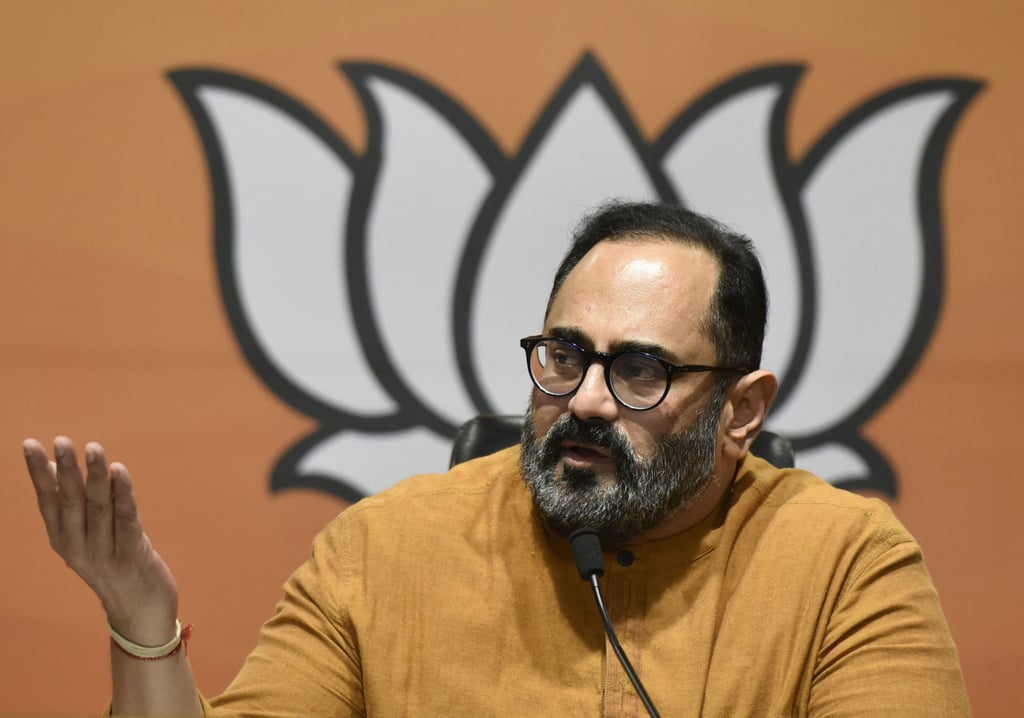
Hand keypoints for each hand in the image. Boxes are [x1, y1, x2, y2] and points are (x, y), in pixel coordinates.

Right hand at [23, 436, 179, 645]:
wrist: (141, 612)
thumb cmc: (116, 565)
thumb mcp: (88, 537)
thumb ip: (74, 506)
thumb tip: (58, 467)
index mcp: (63, 539)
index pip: (48, 500)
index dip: (39, 472)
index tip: (30, 444)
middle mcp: (78, 547)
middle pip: (70, 502)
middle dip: (66, 469)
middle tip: (62, 440)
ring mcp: (104, 554)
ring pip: (98, 507)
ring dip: (96, 476)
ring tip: (93, 448)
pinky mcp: (131, 557)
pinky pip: (126, 520)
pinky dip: (123, 495)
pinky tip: (120, 472)